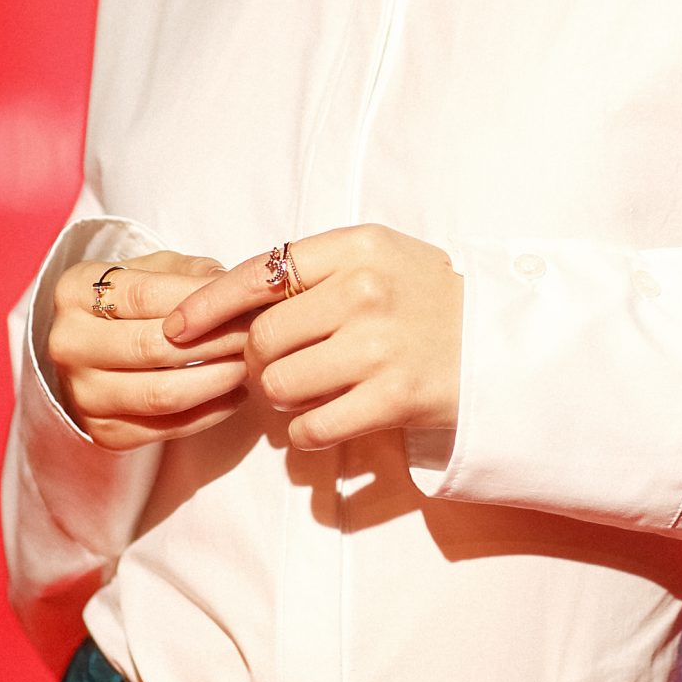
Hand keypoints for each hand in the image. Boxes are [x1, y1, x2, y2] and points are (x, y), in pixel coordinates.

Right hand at [48, 248, 248, 449]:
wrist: (95, 351)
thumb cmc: (133, 300)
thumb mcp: (154, 270)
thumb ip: (191, 272)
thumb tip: (234, 287)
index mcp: (75, 291)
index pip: (146, 296)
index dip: (202, 300)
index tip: (245, 301)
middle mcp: (68, 343)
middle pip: (154, 347)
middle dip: (217, 341)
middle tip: (255, 336)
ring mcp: (82, 393)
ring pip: (163, 394)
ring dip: (218, 381)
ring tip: (249, 365)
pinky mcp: (103, 432)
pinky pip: (168, 428)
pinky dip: (211, 413)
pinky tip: (235, 394)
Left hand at [162, 224, 462, 452]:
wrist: (504, 345)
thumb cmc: (427, 300)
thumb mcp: (378, 259)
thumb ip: (312, 270)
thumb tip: (223, 302)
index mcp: (357, 246)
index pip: (259, 273)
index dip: (207, 304)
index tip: (178, 329)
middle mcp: (365, 290)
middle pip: (263, 338)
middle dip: (259, 362)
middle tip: (281, 368)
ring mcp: (380, 345)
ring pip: (281, 385)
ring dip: (283, 400)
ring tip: (312, 393)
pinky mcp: (394, 397)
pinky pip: (312, 427)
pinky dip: (307, 435)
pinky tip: (326, 423)